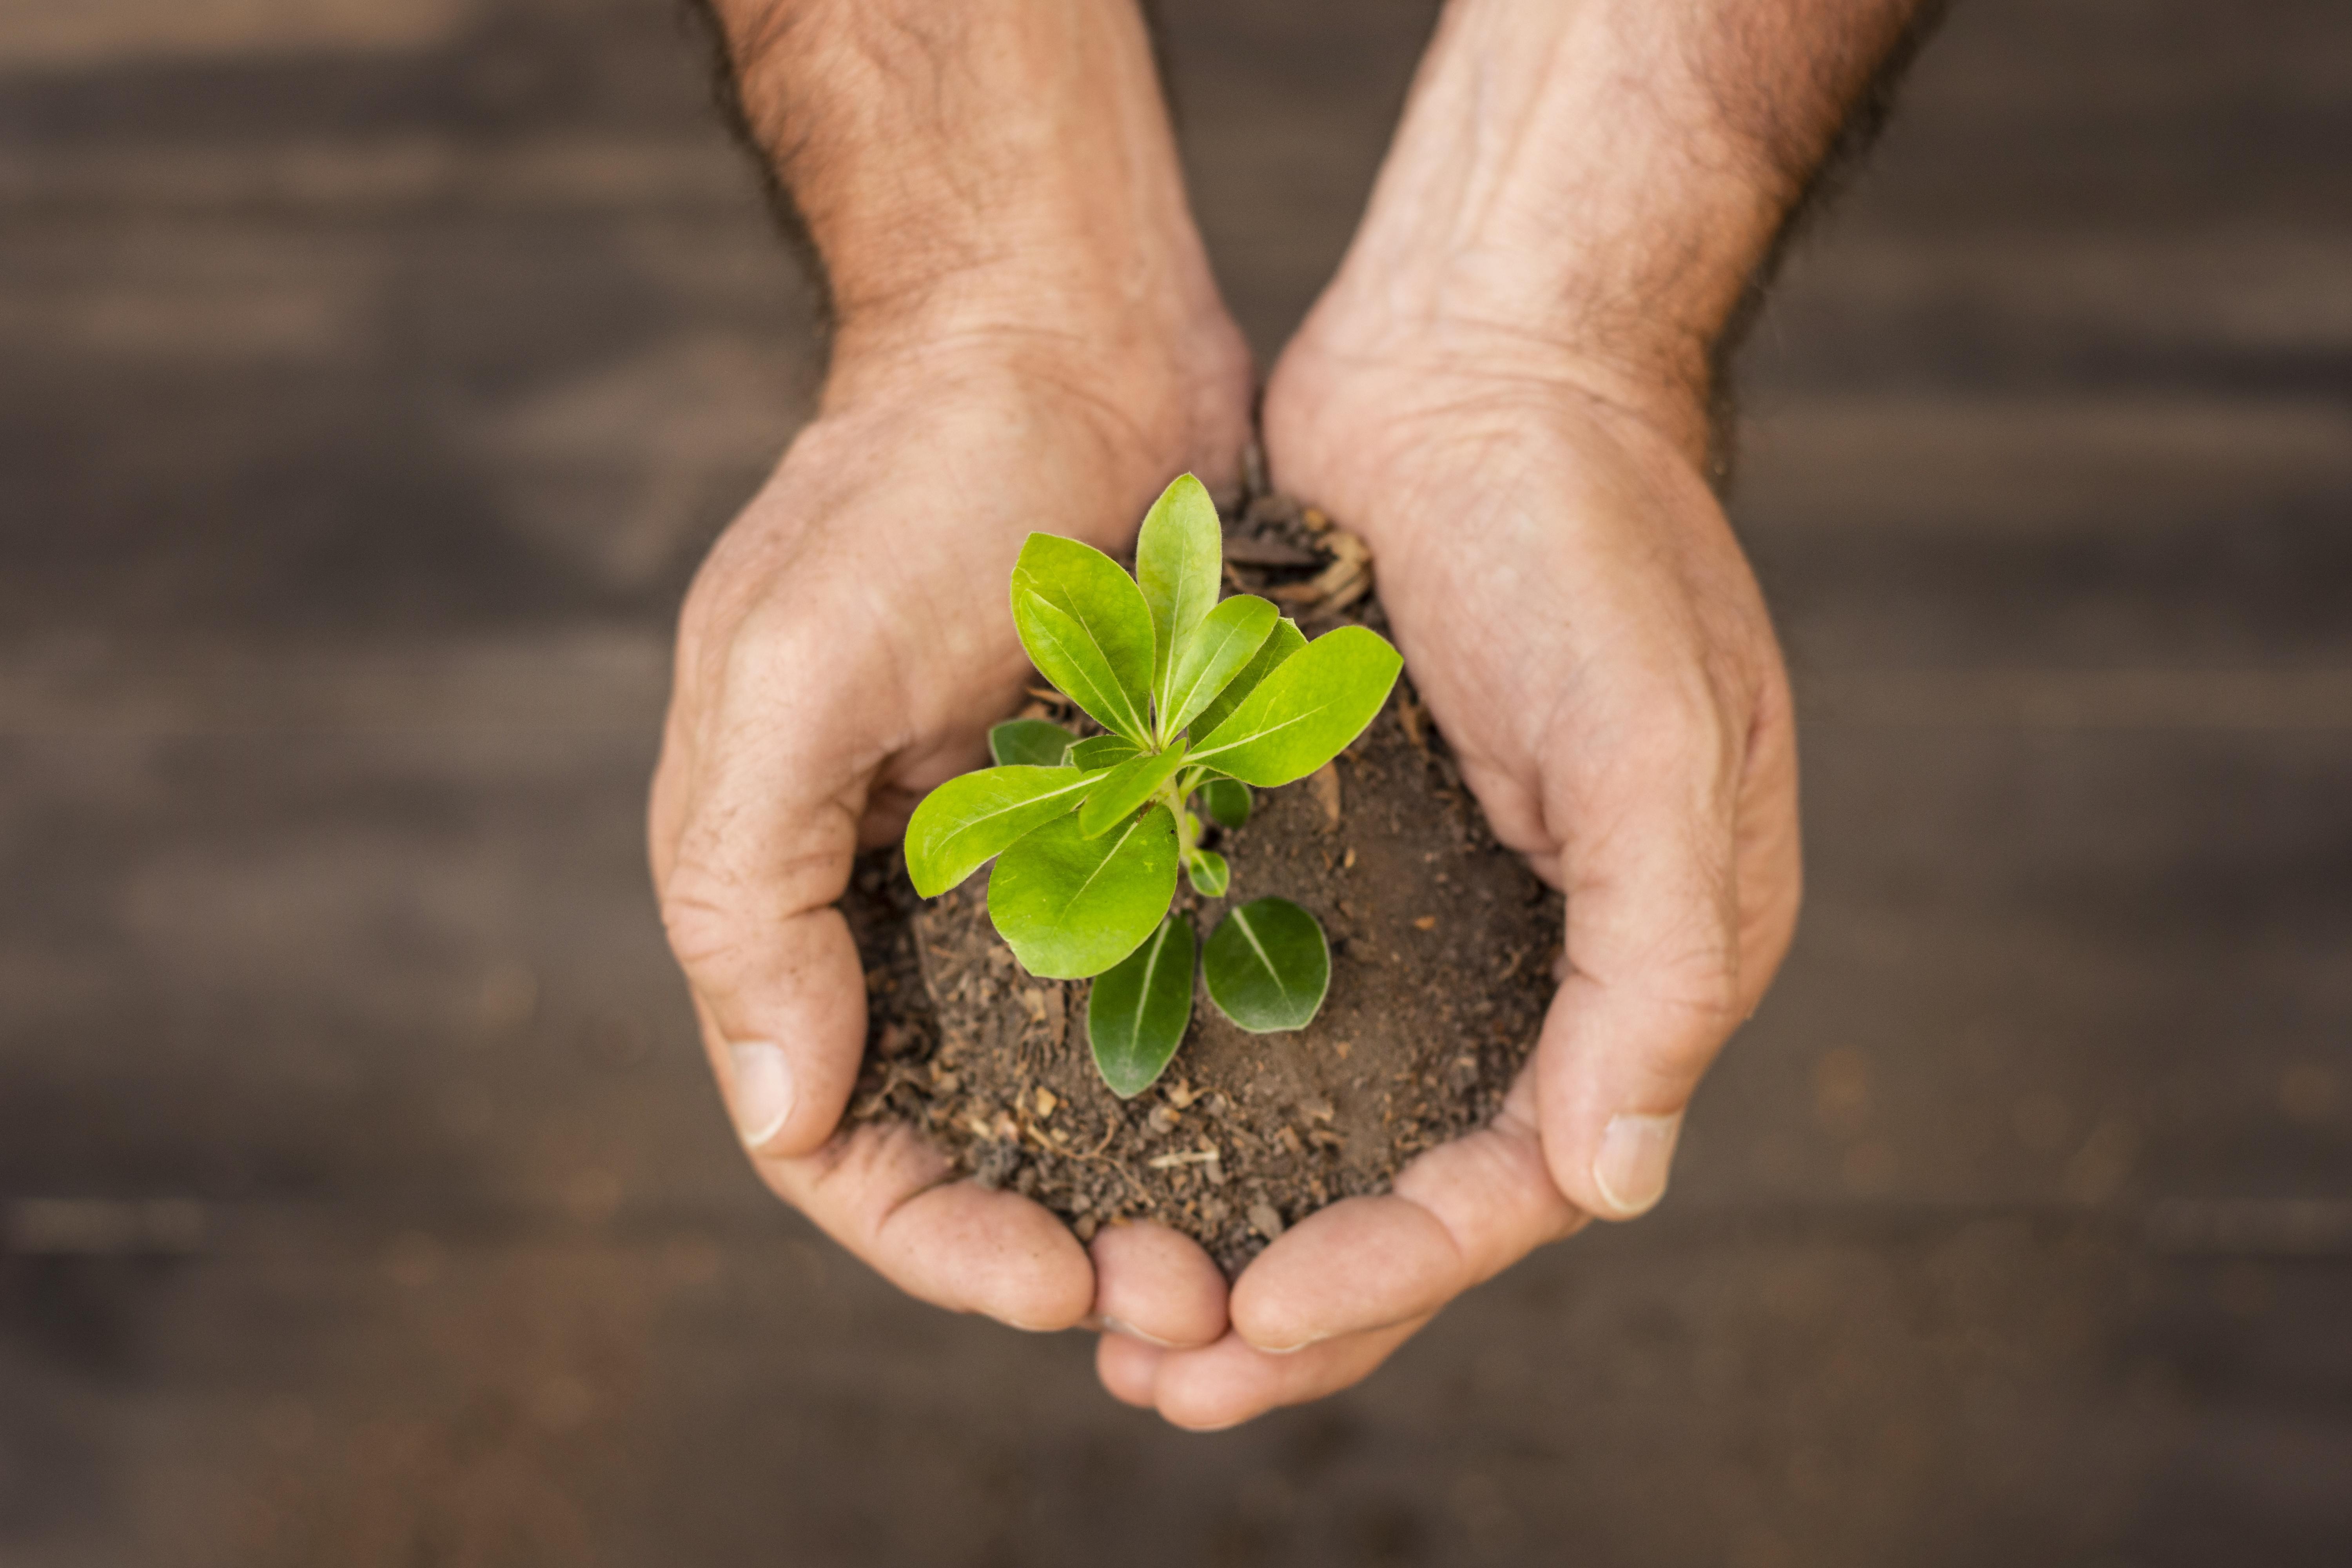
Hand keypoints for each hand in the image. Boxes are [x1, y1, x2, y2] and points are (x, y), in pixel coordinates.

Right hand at [648, 330, 1250, 1345]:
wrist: (1053, 337)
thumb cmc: (897, 491)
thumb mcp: (779, 681)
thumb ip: (748, 894)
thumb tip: (785, 1116)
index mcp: (798, 900)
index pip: (839, 1139)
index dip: (934, 1237)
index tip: (1052, 1285)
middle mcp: (912, 910)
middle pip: (972, 1142)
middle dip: (1064, 1241)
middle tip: (1191, 1305)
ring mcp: (1037, 868)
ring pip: (1087, 1089)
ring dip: (1161, 1183)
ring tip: (1260, 1256)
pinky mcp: (1148, 816)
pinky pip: (1177, 977)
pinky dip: (1221, 1062)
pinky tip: (1307, 1119)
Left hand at [1092, 324, 1801, 1426]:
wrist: (1483, 362)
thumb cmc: (1594, 538)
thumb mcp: (1666, 745)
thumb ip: (1663, 965)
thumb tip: (1616, 1182)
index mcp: (1640, 960)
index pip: (1520, 1179)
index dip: (1396, 1269)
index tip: (1254, 1320)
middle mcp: (1537, 959)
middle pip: (1415, 1187)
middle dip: (1298, 1298)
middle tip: (1159, 1375)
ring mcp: (1429, 906)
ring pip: (1328, 1121)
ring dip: (1230, 1219)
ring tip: (1114, 1306)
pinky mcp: (1331, 841)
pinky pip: (1265, 1006)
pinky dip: (1197, 1090)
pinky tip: (1102, 1139)